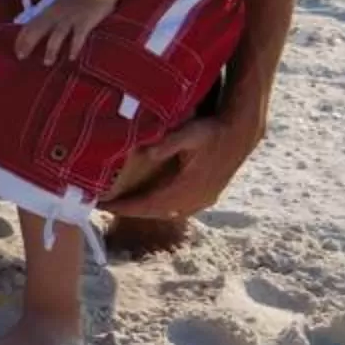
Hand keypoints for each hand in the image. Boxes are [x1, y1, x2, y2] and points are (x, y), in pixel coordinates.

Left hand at [12, 0, 112, 64]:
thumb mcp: (57, 4)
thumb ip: (48, 15)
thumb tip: (36, 28)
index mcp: (48, 11)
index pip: (30, 25)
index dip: (21, 38)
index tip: (16, 51)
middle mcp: (56, 15)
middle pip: (39, 29)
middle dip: (28, 43)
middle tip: (21, 57)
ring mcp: (70, 19)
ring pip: (57, 35)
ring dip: (51, 49)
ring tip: (47, 62)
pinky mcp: (84, 22)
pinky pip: (78, 36)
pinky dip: (74, 47)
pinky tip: (71, 57)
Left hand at [106, 114, 260, 219]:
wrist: (241, 134)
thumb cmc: (212, 131)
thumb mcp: (190, 133)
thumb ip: (168, 144)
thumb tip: (146, 152)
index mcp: (188, 186)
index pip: (149, 203)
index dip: (126, 207)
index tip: (104, 206)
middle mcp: (195, 198)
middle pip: (155, 212)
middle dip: (129, 210)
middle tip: (105, 206)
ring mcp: (203, 199)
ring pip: (168, 213)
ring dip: (144, 211)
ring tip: (122, 206)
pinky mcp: (209, 196)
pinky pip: (180, 210)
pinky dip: (161, 209)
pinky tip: (151, 204)